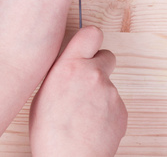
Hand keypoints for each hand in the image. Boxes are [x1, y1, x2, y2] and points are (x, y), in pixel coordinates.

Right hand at [29, 26, 127, 156]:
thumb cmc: (49, 134)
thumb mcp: (43, 94)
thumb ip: (62, 73)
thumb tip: (71, 65)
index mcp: (70, 67)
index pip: (92, 33)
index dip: (91, 39)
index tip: (88, 45)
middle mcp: (94, 75)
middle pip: (107, 56)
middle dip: (99, 66)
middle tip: (87, 82)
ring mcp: (111, 92)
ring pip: (109, 84)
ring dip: (100, 93)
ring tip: (84, 114)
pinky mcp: (122, 109)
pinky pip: (115, 103)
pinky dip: (107, 110)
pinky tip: (93, 123)